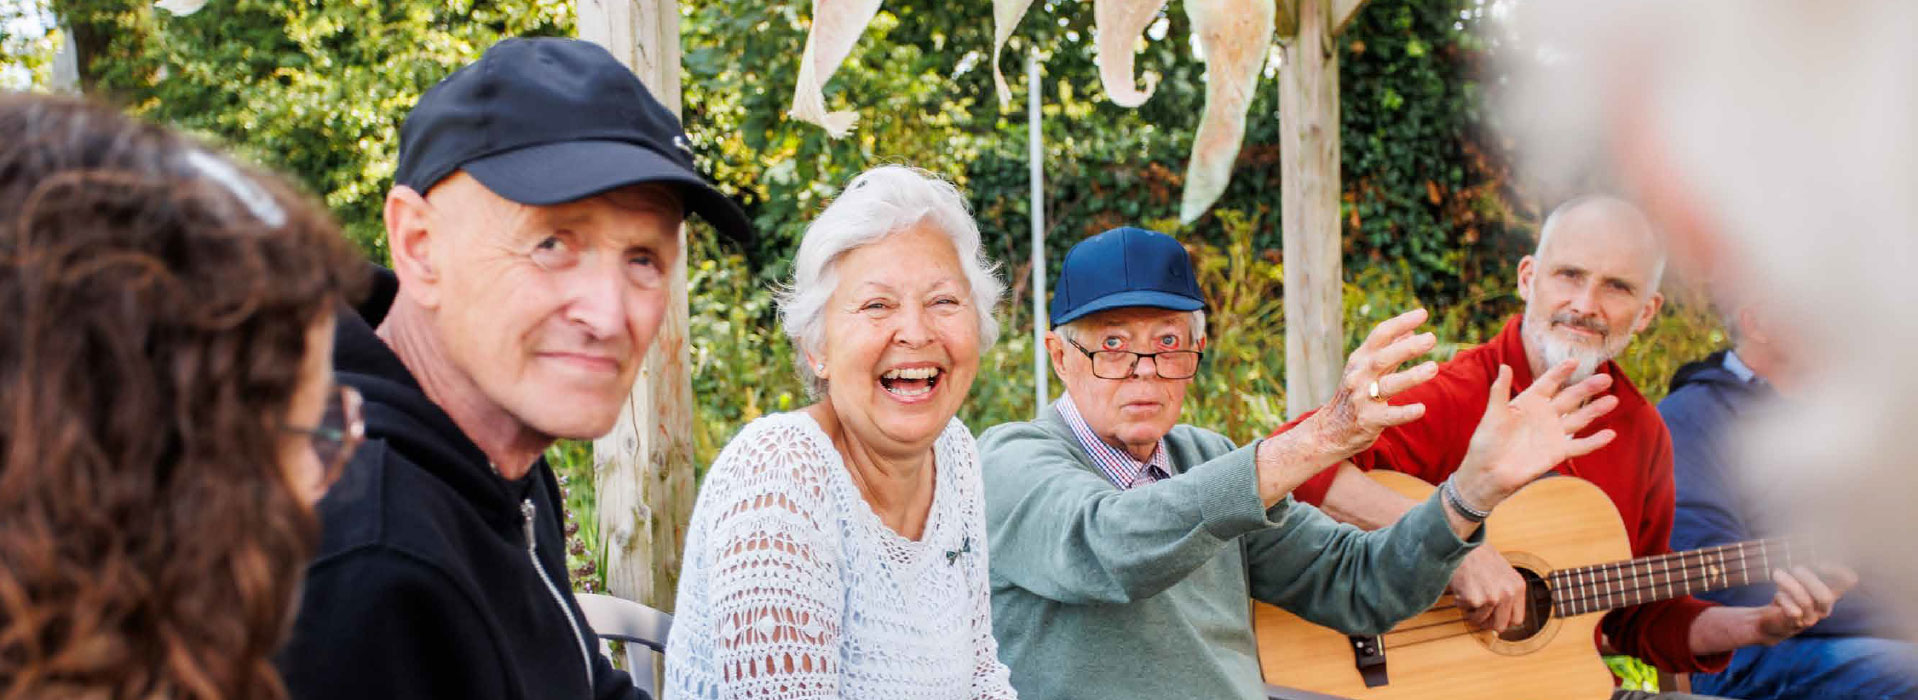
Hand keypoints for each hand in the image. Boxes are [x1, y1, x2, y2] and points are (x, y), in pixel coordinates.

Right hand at [1304, 309, 1439, 461]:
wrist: (1330, 430)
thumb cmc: (1354, 395)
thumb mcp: (1366, 369)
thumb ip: (1389, 351)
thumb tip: (1412, 331)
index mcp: (1360, 360)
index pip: (1380, 335)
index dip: (1401, 323)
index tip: (1423, 314)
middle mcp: (1359, 376)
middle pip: (1382, 358)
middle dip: (1407, 348)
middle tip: (1431, 338)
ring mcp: (1362, 398)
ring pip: (1388, 385)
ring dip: (1411, 376)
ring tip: (1434, 367)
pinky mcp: (1369, 420)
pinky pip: (1390, 416)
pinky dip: (1405, 412)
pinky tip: (1421, 408)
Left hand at [1453, 360, 1618, 509]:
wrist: (1488, 472)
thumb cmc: (1486, 442)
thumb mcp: (1493, 414)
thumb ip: (1499, 390)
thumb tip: (1504, 366)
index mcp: (1529, 402)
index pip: (1549, 383)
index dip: (1561, 372)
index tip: (1575, 361)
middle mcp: (1544, 415)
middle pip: (1570, 398)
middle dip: (1587, 388)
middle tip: (1606, 378)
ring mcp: (1553, 433)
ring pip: (1579, 418)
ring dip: (1596, 410)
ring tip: (1612, 400)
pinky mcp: (1558, 452)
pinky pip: (1580, 446)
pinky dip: (1595, 441)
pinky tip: (1610, 434)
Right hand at [1453, 546, 1527, 631]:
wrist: (1463, 542)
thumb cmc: (1480, 554)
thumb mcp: (1503, 573)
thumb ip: (1506, 594)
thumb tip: (1502, 620)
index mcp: (1518, 587)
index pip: (1517, 620)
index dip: (1503, 621)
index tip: (1493, 618)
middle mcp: (1508, 594)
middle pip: (1500, 626)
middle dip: (1487, 623)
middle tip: (1477, 613)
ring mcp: (1491, 597)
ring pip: (1480, 620)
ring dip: (1471, 610)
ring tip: (1468, 592)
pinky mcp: (1474, 598)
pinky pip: (1464, 609)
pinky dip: (1459, 601)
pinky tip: (1461, 587)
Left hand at [1752, 565, 1857, 643]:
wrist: (1771, 621)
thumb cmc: (1787, 595)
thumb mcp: (1796, 578)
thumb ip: (1803, 566)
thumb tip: (1801, 546)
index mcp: (1829, 593)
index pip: (1847, 582)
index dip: (1839, 572)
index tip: (1820, 563)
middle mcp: (1824, 608)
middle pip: (1825, 596)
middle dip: (1808, 579)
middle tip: (1794, 568)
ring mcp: (1810, 618)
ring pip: (1805, 602)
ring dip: (1790, 584)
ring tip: (1776, 573)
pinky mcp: (1793, 624)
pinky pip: (1792, 612)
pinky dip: (1783, 599)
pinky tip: (1777, 594)